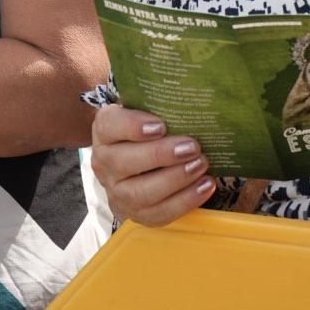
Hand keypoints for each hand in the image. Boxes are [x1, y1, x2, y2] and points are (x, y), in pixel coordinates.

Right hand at [89, 105, 212, 226]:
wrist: (136, 165)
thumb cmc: (147, 131)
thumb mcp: (145, 112)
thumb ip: (159, 103)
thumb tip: (193, 95)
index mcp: (105, 130)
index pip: (109, 126)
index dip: (133, 126)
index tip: (161, 125)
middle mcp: (104, 162)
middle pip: (124, 162)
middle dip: (161, 155)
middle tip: (192, 147)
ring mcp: (116, 192)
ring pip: (140, 193)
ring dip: (175, 180)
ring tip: (201, 166)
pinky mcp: (134, 214)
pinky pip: (158, 214)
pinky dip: (184, 201)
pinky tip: (205, 186)